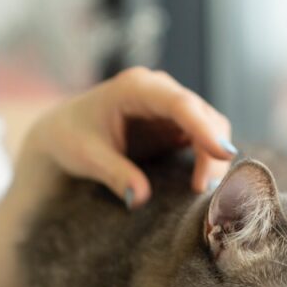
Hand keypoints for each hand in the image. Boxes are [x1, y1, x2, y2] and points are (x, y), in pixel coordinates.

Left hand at [21, 67, 235, 207]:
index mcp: (135, 87)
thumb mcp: (87, 157)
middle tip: (203, 189)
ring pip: (210, 125)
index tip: (224, 153)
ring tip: (200, 189)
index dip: (204, 128)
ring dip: (213, 156)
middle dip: (211, 150)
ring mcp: (169, 106)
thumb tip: (139, 199)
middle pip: (203, 114)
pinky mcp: (174, 123)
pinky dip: (207, 158)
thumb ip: (114, 174)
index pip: (180, 104)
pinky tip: (199, 182)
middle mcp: (159, 90)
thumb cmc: (70, 138)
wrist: (62, 133)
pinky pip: (203, 137)